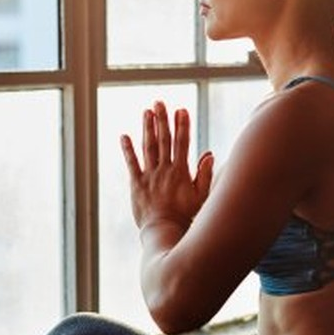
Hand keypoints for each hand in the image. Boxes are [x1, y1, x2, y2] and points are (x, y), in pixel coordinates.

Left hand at [120, 101, 214, 231]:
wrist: (164, 231)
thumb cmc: (185, 216)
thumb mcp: (201, 196)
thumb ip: (204, 174)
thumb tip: (209, 154)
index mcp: (180, 171)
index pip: (182, 143)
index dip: (182, 125)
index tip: (181, 109)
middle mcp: (164, 170)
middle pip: (163, 140)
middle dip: (162, 120)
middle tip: (159, 102)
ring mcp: (149, 176)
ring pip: (148, 147)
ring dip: (147, 128)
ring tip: (146, 112)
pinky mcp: (136, 184)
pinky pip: (131, 164)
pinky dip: (127, 150)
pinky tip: (124, 136)